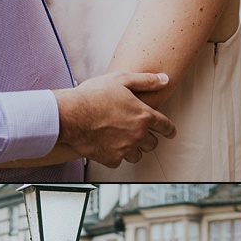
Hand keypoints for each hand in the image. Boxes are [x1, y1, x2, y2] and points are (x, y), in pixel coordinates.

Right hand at [55, 73, 175, 166]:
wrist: (70, 115)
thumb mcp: (121, 80)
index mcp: (143, 115)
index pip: (165, 126)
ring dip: (134, 149)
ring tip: (124, 141)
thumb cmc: (93, 96)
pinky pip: (119, 161)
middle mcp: (137, 134)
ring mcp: (125, 148)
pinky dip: (115, 155)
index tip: (170, 133)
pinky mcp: (111, 158)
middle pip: (152, 144)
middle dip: (149, 139)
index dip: (169, 130)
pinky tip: (108, 146)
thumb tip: (164, 79)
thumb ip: (146, 81)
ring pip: (138, 155)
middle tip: (140, 134)